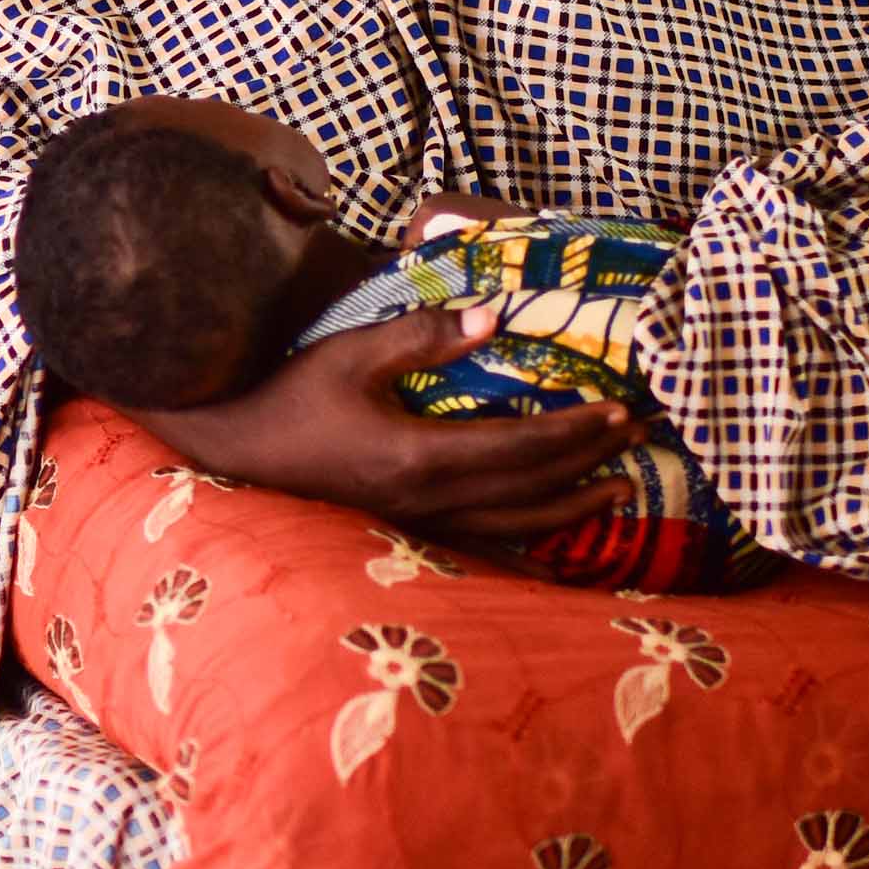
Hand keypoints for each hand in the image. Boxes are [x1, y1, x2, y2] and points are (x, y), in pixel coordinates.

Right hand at [134, 307, 642, 538]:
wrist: (233, 449)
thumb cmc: (289, 394)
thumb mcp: (350, 353)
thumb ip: (422, 336)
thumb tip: (493, 316)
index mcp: (417, 456)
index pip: (518, 448)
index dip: (574, 434)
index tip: (617, 412)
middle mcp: (425, 500)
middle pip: (527, 491)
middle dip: (587, 467)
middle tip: (635, 440)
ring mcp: (415, 522)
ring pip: (511, 527)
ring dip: (568, 511)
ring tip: (615, 495)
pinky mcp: (404, 528)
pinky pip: (480, 546)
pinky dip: (523, 547)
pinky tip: (551, 552)